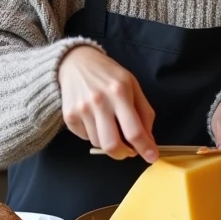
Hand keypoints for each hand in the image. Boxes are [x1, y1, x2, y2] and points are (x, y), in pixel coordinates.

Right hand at [58, 46, 156, 161]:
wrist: (75, 62)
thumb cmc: (108, 74)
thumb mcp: (132, 85)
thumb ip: (144, 112)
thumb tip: (149, 139)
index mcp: (120, 92)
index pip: (134, 130)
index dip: (145, 148)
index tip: (152, 157)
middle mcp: (99, 102)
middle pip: (112, 145)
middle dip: (124, 154)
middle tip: (129, 151)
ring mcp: (81, 109)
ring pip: (98, 143)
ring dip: (109, 141)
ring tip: (110, 125)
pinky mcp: (69, 116)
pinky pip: (85, 137)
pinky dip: (93, 134)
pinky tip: (94, 119)